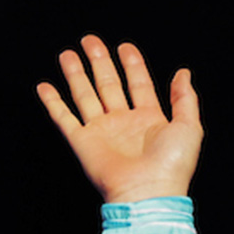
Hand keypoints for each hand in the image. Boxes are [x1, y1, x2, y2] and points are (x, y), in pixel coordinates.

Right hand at [37, 35, 201, 203]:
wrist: (148, 193)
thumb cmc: (171, 165)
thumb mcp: (189, 127)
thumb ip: (185, 98)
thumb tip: (183, 73)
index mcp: (150, 120)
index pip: (139, 85)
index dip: (132, 65)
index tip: (125, 46)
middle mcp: (124, 124)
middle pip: (109, 85)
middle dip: (100, 62)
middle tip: (90, 40)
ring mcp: (102, 132)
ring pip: (85, 96)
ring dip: (76, 75)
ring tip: (68, 54)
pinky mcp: (83, 143)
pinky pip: (64, 119)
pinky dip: (52, 103)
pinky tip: (44, 87)